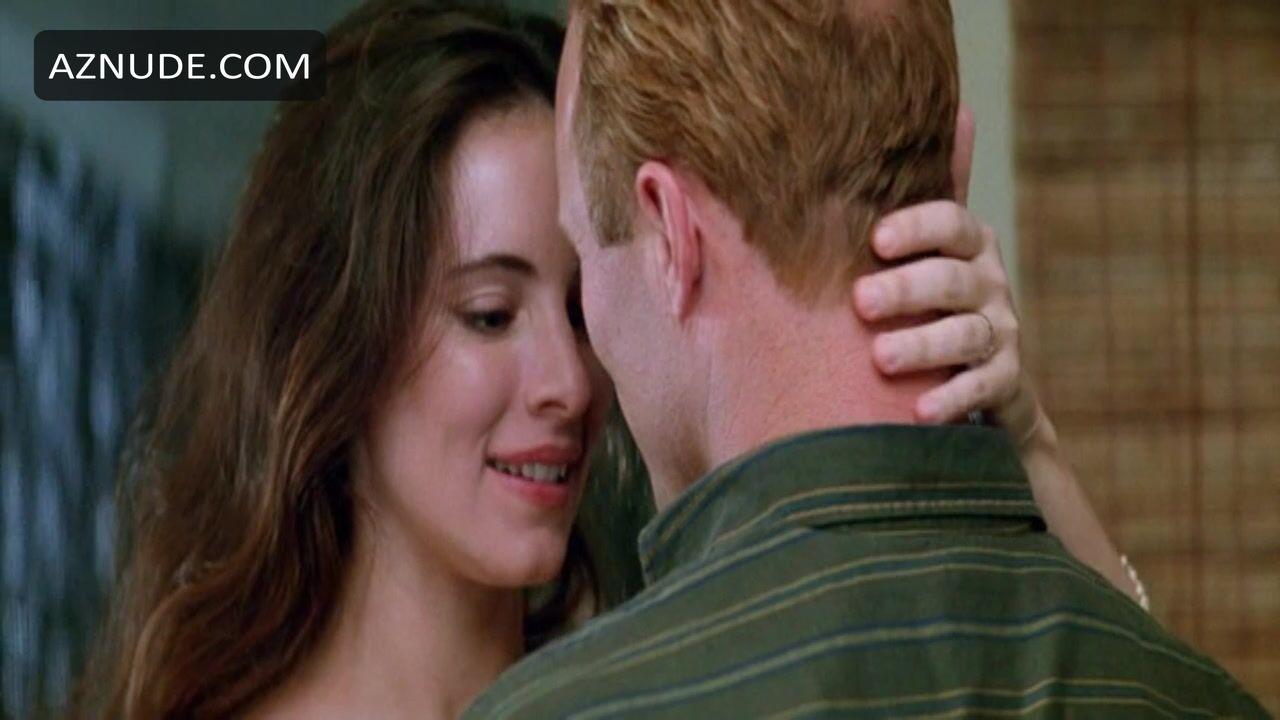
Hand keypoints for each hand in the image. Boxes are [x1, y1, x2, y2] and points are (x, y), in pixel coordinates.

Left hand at [852, 104, 1029, 433]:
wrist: (980, 377)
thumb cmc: (931, 298)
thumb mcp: (923, 247)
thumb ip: (921, 194)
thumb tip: (944, 113)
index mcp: (967, 243)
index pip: (951, 221)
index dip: (918, 226)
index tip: (877, 238)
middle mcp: (989, 282)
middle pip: (953, 279)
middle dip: (907, 289)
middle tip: (859, 302)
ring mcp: (1002, 331)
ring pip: (966, 334)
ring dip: (923, 345)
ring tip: (879, 358)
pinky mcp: (1006, 380)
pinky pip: (985, 386)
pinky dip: (954, 397)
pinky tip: (919, 411)